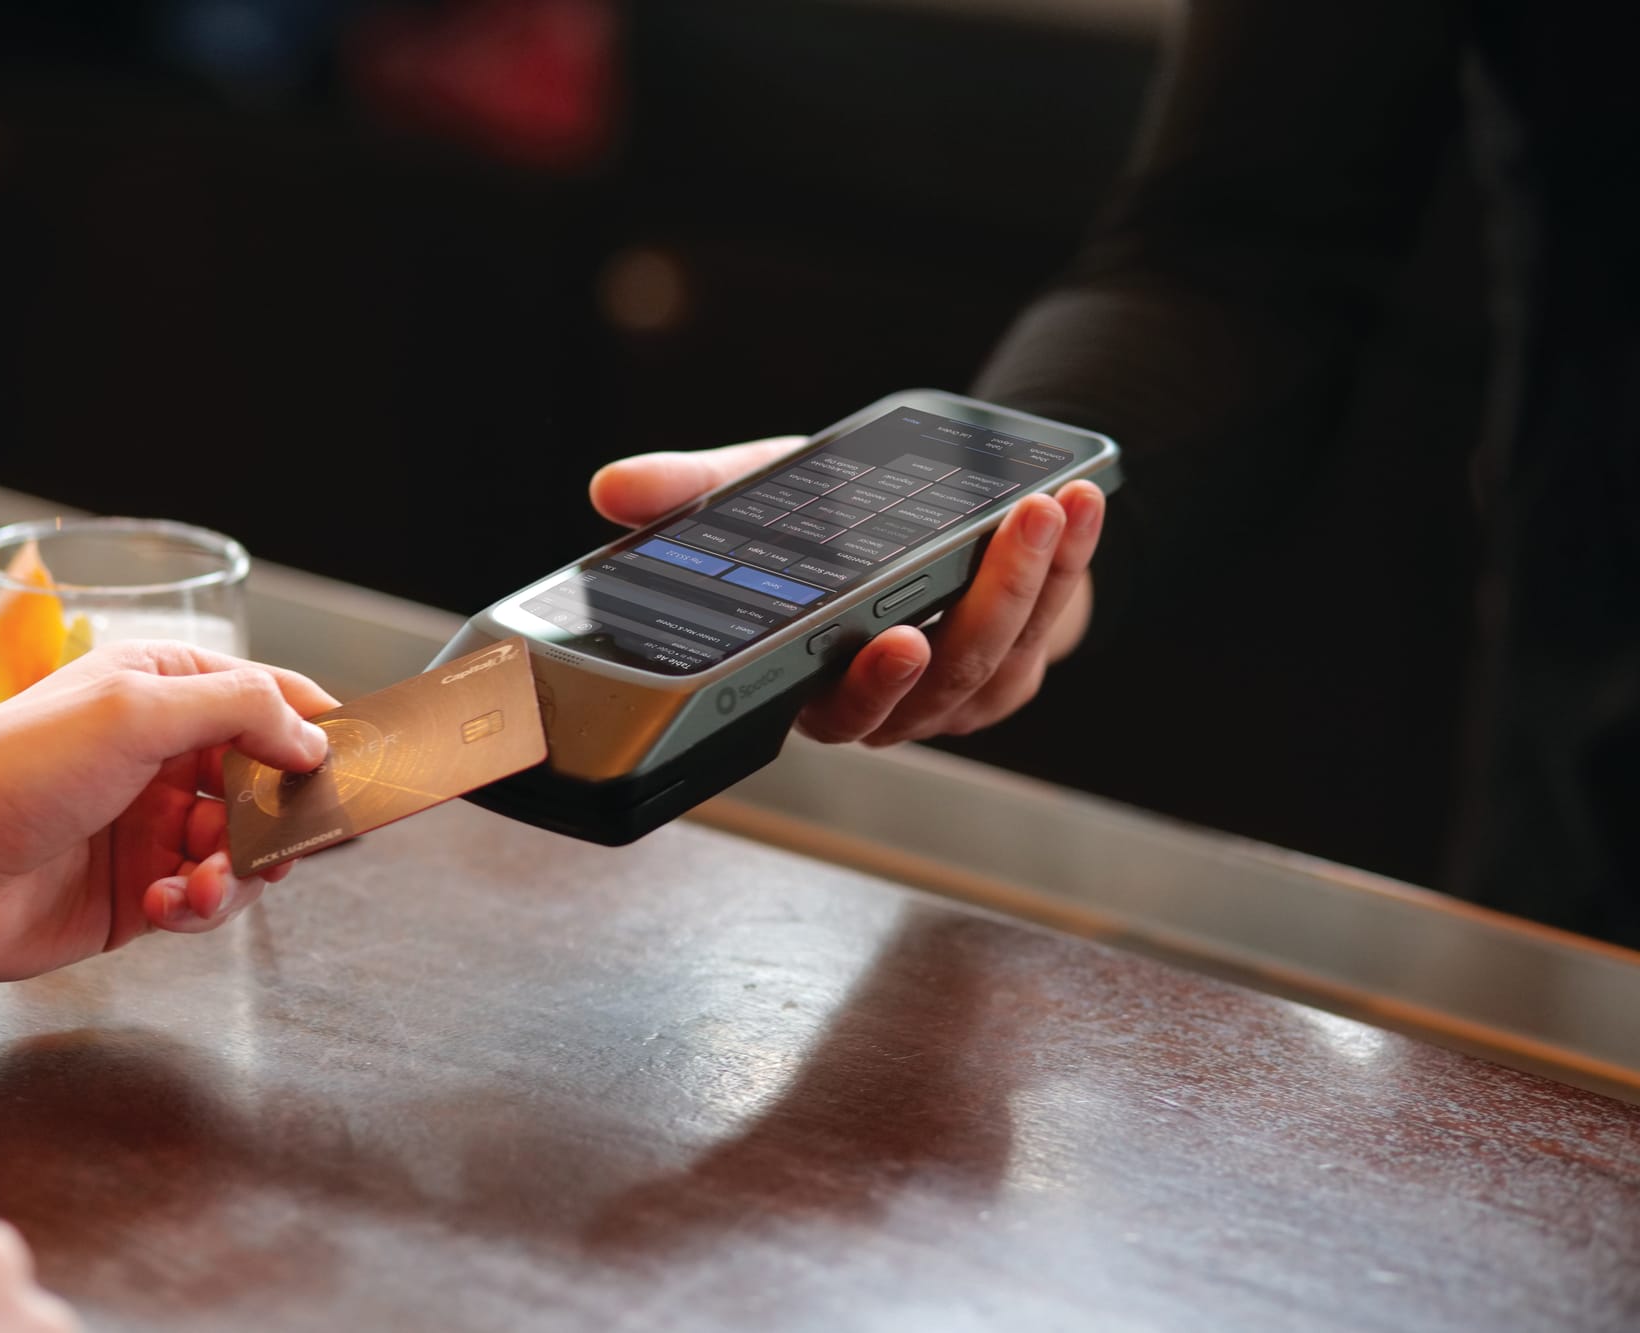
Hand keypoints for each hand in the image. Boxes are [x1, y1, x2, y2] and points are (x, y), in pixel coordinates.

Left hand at [0, 642, 336, 984]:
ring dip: (235, 873)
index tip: (360, 765)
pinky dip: (198, 909)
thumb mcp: (133, 711)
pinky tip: (164, 909)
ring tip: (199, 888)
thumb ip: (238, 711)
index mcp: (159, 687)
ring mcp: (149, 826)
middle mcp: (161, 755)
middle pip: (268, 783)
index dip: (318, 730)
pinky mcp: (136, 894)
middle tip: (279, 843)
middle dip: (279, 818)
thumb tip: (311, 738)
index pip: (269, 698)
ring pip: (244, 850)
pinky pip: (204, 901)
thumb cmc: (6, 773)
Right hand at [591, 437, 1103, 745]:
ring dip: (1037, 575)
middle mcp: (888, 701)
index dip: (869, 686)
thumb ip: (692, 494)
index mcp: (815, 679)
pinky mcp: (1016, 671)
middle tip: (1010, 529)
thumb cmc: (828, 527)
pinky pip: (1049, 626)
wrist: (914, 518)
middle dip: (986, 605)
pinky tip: (1079, 506)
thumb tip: (608, 487)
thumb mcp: (759, 493)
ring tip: (1050, 500)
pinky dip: (1070, 565)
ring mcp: (957, 693)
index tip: (898, 635)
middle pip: (942, 682)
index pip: (838, 708)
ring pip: (1004, 653)